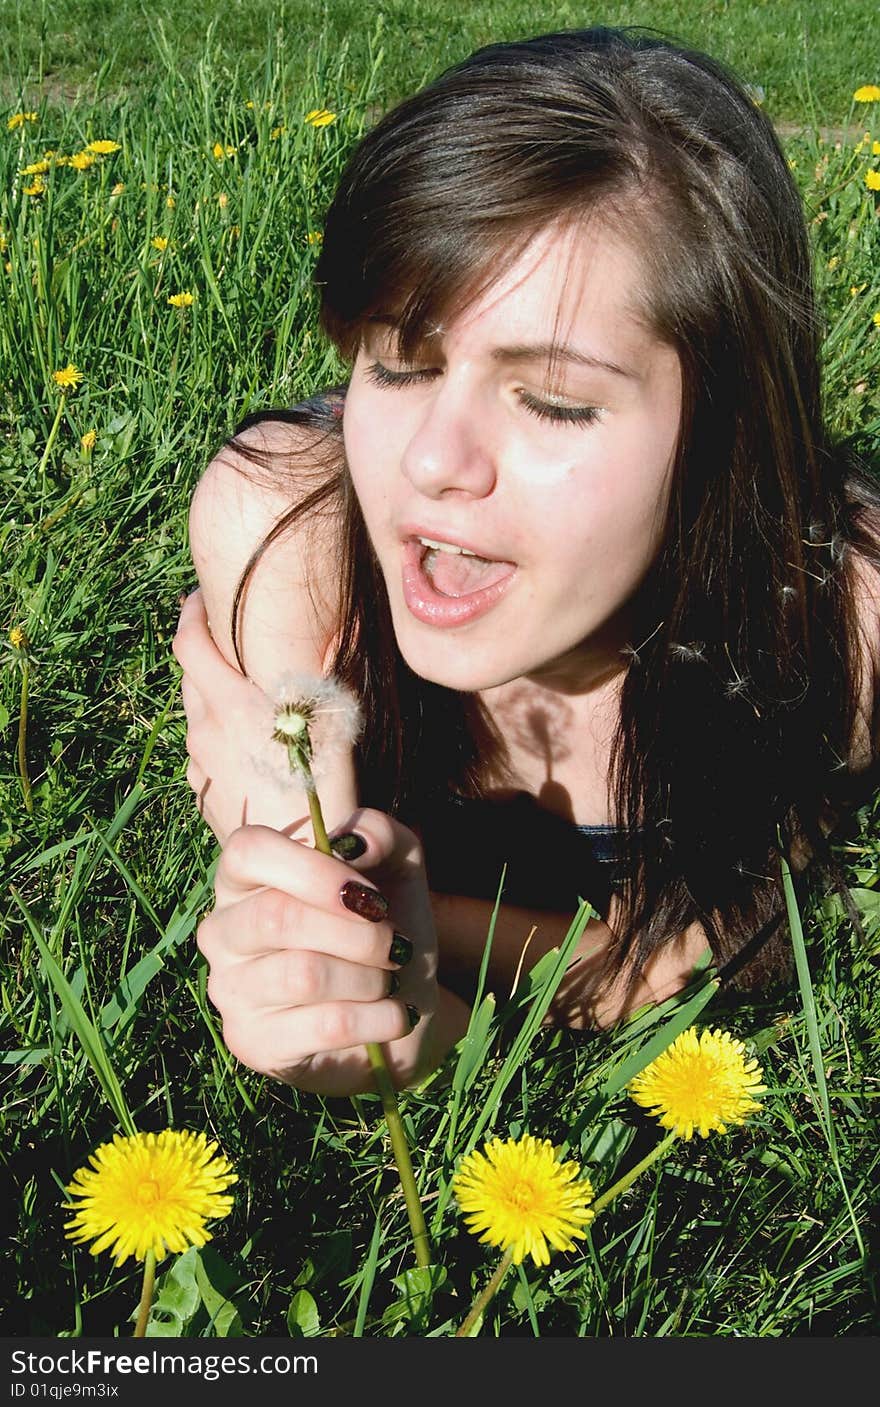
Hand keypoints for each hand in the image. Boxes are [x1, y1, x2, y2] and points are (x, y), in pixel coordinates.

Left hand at [172, 590, 356, 844]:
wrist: (298, 861)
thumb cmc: (325, 790)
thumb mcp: (333, 720)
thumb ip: (325, 668)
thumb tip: (339, 622)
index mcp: (229, 706)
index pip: (188, 644)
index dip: (190, 614)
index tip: (200, 597)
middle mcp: (203, 732)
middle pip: (189, 677)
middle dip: (205, 653)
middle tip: (232, 642)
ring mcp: (198, 766)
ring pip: (196, 718)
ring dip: (213, 699)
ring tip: (248, 699)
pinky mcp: (202, 794)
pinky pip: (203, 753)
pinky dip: (217, 737)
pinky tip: (249, 748)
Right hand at [196, 811, 442, 1094]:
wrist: (398, 1008)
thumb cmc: (382, 928)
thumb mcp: (396, 867)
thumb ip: (379, 833)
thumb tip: (352, 843)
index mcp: (244, 879)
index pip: (248, 851)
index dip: (314, 870)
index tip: (369, 895)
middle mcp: (222, 932)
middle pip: (278, 917)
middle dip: (359, 933)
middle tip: (396, 945)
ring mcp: (230, 992)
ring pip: (303, 974)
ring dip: (369, 978)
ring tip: (389, 981)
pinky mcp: (253, 1044)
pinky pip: (324, 1024)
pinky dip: (378, 1018)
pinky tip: (396, 1016)